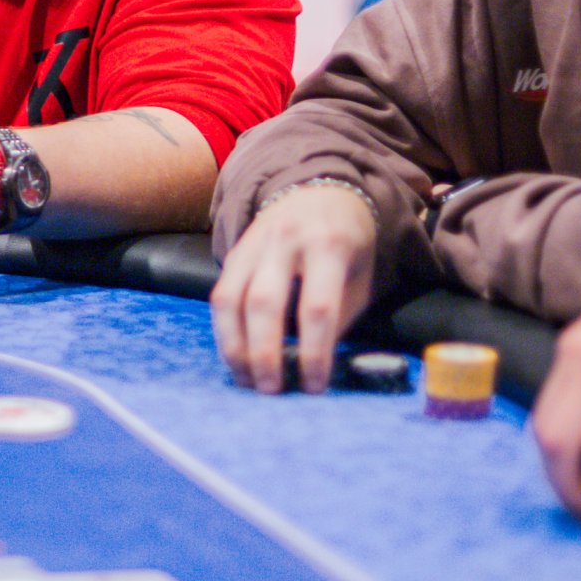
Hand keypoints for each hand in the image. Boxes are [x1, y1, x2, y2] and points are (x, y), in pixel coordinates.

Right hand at [211, 184, 376, 393]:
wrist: (321, 190)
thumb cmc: (348, 244)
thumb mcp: (360, 277)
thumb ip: (339, 317)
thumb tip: (310, 365)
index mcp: (329, 245)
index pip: (317, 307)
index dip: (314, 352)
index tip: (313, 386)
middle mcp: (286, 240)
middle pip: (265, 303)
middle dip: (264, 353)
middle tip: (271, 390)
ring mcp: (254, 243)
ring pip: (230, 299)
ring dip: (234, 346)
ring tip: (247, 379)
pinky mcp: (234, 251)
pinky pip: (220, 295)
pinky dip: (225, 331)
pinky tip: (236, 355)